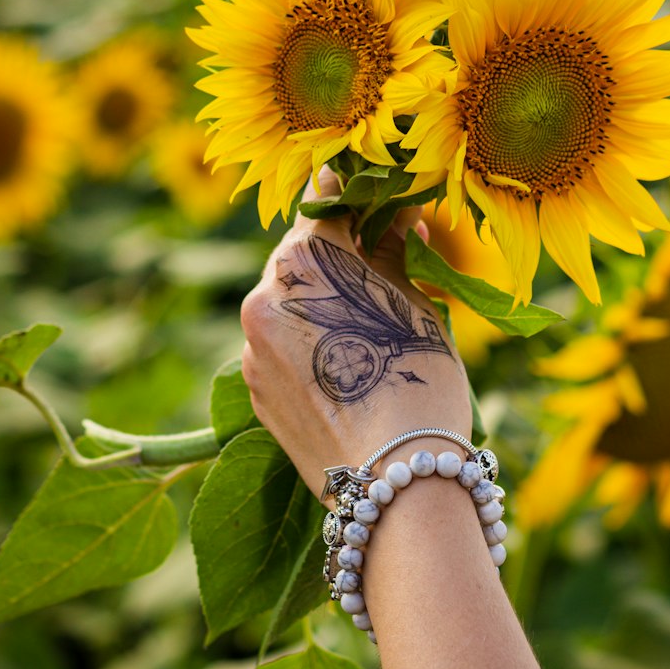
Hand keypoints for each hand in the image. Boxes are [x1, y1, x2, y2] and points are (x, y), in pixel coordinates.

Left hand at [240, 169, 471, 494]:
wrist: (393, 479)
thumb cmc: (416, 379)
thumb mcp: (413, 306)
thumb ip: (393, 254)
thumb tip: (397, 218)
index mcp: (304, 260)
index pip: (325, 205)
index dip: (350, 196)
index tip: (366, 189)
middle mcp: (265, 296)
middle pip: (299, 256)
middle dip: (334, 255)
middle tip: (376, 258)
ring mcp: (252, 349)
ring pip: (285, 305)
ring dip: (316, 302)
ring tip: (364, 322)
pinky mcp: (253, 393)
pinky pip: (277, 349)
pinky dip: (304, 344)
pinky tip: (344, 362)